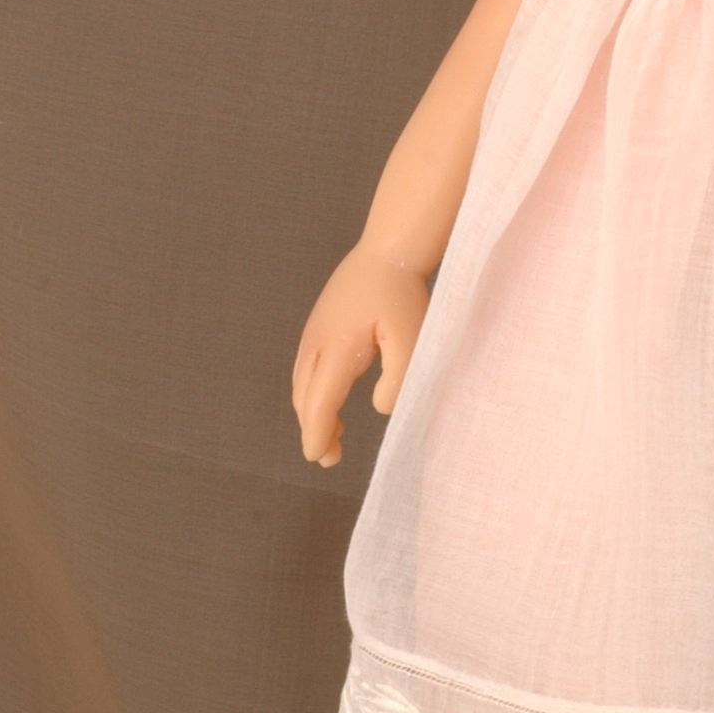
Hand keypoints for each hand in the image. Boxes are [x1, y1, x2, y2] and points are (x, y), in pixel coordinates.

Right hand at [291, 243, 429, 466]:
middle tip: (330, 459)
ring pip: (302, 385)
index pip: (320, 402)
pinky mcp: (317, 328)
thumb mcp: (412, 340)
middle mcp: (316, 343)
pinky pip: (306, 371)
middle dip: (314, 431)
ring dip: (312, 414)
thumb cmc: (402, 296)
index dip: (318, 434)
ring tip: (333, 439)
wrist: (387, 253)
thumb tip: (381, 409)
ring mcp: (312, 334)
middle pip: (305, 398)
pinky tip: (331, 404)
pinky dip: (313, 394)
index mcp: (337, 348)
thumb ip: (398, 379)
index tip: (319, 458)